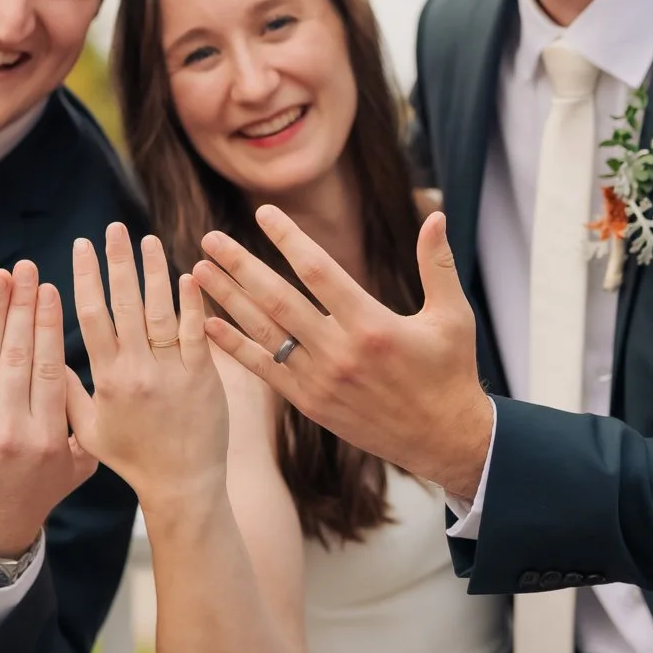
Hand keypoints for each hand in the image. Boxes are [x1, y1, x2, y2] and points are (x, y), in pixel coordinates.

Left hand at [0, 260, 97, 557]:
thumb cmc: (37, 493)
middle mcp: (14, 431)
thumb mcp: (76, 464)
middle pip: (18, 354)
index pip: (50, 366)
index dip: (49, 324)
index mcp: (50, 436)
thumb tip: (77, 361)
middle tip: (25, 267)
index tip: (49, 287)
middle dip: (22, 305)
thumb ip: (82, 417)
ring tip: (0, 276)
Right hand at [65, 224, 228, 514]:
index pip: (93, 316)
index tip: (82, 246)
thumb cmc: (133, 459)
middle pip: (126, 304)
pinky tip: (186, 274)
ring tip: (148, 240)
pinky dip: (191, 302)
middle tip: (113, 228)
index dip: (87, 277)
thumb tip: (42, 356)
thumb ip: (68, 391)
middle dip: (118, 262)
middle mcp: (138, 370)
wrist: (182, 485)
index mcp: (107, 379)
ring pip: (161, 311)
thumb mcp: (89, 430)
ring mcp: (173, 371)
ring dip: (154, 272)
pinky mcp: (204, 376)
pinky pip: (195, 332)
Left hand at [196, 207, 492, 496]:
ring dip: (228, 300)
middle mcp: (340, 352)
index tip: (262, 212)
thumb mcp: (454, 315)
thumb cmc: (450, 372)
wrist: (444, 440)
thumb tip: (435, 213)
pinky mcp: (311, 403)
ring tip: (198, 271)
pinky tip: (209, 324)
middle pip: (278, 300)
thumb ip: (437, 263)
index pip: (318, 270)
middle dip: (240, 266)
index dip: (288, 238)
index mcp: (373, 324)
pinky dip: (235, 347)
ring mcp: (321, 380)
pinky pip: (265, 370)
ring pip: (265, 333)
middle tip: (209, 238)